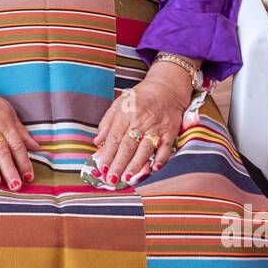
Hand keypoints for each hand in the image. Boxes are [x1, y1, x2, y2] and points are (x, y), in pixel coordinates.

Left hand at [92, 71, 189, 188]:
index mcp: (126, 113)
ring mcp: (157, 127)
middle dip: (119, 164)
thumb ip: (107, 122)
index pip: (115, 137)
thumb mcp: (119, 103)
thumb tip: (97, 142)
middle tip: (111, 179)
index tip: (102, 167)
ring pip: (145, 148)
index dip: (108, 154)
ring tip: (127, 177)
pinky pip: (166, 148)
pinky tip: (153, 169)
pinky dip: (160, 159)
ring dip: (136, 165)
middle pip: (128, 145)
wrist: (166, 88)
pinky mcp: (170, 131)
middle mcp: (141, 120)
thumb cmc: (140, 97)